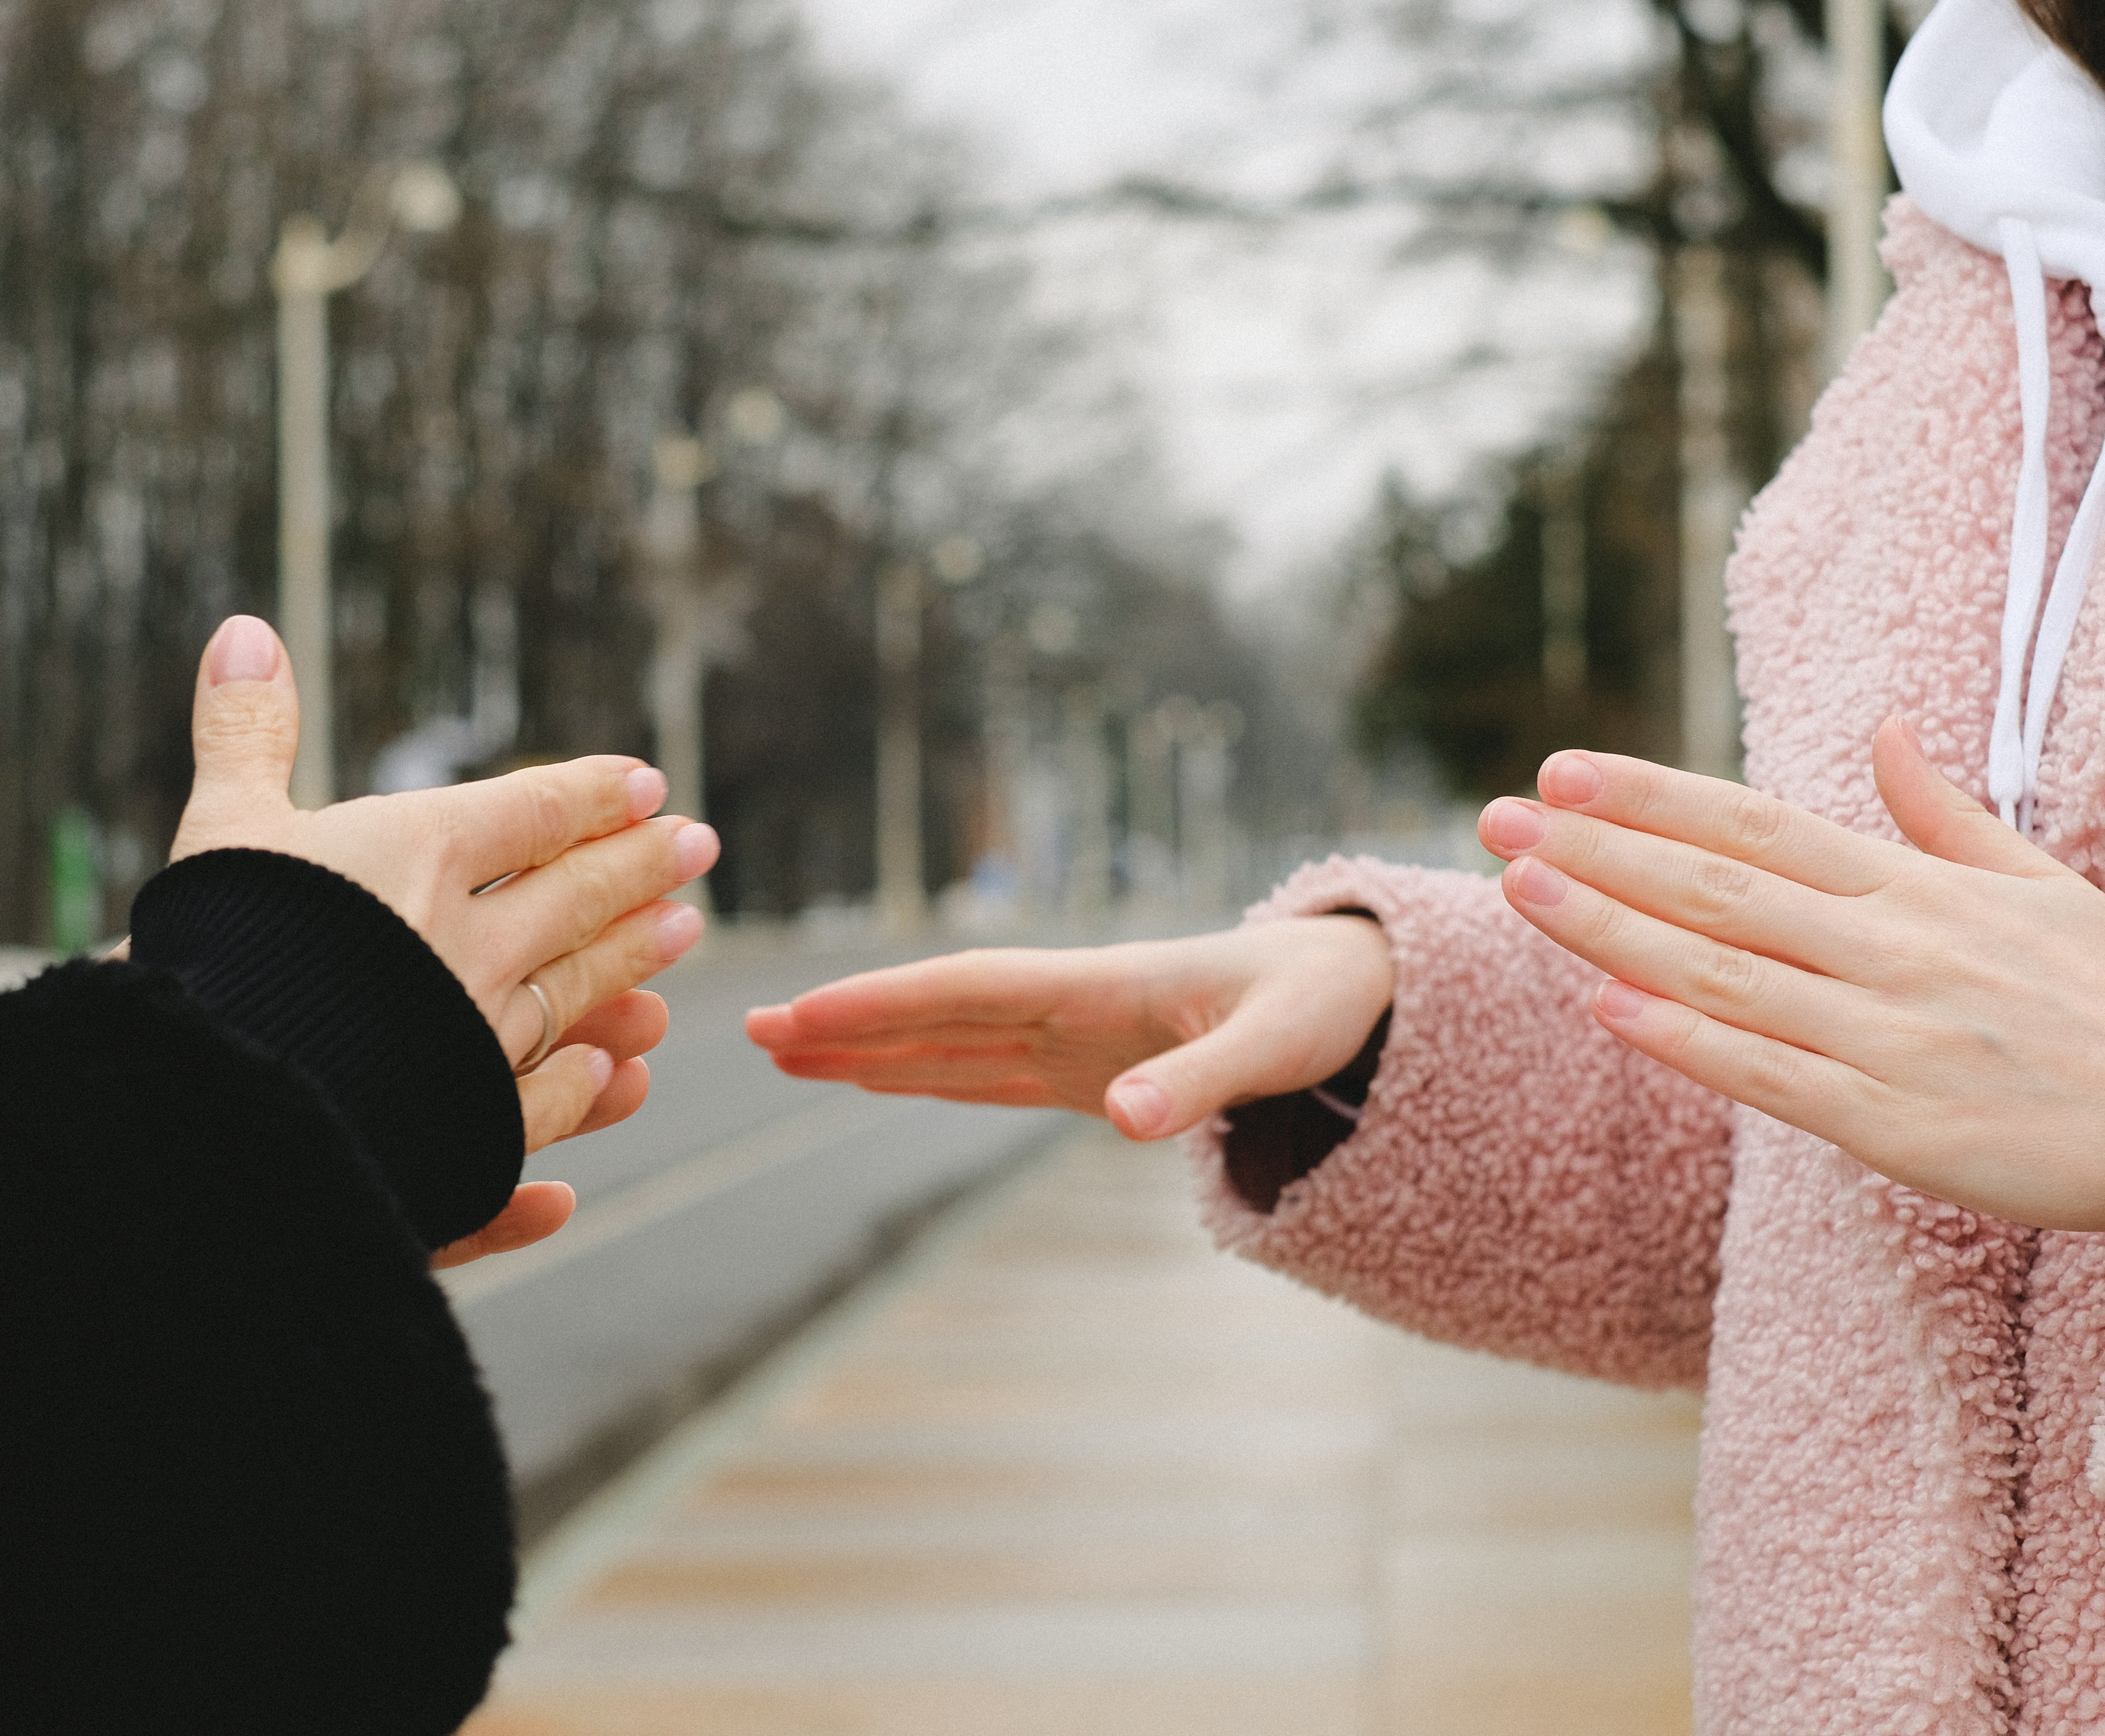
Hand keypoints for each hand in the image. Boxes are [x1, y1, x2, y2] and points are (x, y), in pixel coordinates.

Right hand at [169, 615, 718, 1247]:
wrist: (209, 1099)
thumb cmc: (207, 950)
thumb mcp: (221, 827)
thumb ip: (248, 731)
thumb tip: (246, 630)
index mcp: (419, 856)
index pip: (532, 813)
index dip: (591, 795)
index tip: (645, 784)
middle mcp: (466, 942)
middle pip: (574, 894)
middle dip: (640, 864)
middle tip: (699, 845)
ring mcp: (475, 1038)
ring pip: (577, 986)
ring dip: (634, 955)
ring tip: (685, 928)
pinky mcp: (464, 1126)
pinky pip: (541, 1102)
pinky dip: (584, 1085)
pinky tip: (615, 1073)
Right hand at [745, 914, 1392, 1140]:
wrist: (1355, 986)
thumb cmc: (1319, 1005)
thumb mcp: (1276, 1046)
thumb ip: (1200, 1081)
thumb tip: (1122, 1118)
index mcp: (1099, 988)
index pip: (967, 992)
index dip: (883, 1005)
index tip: (804, 1015)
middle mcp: (1069, 1006)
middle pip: (936, 1012)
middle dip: (845, 1021)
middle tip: (749, 1029)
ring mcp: (1071, 1037)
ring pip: (948, 1040)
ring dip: (869, 1045)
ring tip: (783, 1049)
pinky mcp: (1087, 1068)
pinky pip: (986, 1070)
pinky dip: (925, 1072)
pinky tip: (874, 1075)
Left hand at [1477, 718, 2104, 1231]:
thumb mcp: (2040, 886)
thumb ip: (1945, 815)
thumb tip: (1885, 731)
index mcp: (1915, 891)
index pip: (1755, 827)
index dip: (1653, 797)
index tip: (1565, 772)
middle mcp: (1891, 952)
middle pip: (1716, 889)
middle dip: (1598, 851)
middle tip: (1498, 819)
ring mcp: (1890, 1038)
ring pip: (1723, 973)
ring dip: (1611, 930)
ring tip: (1521, 888)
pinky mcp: (1897, 1126)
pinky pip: (1771, 1077)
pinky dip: (1686, 1041)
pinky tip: (1608, 1008)